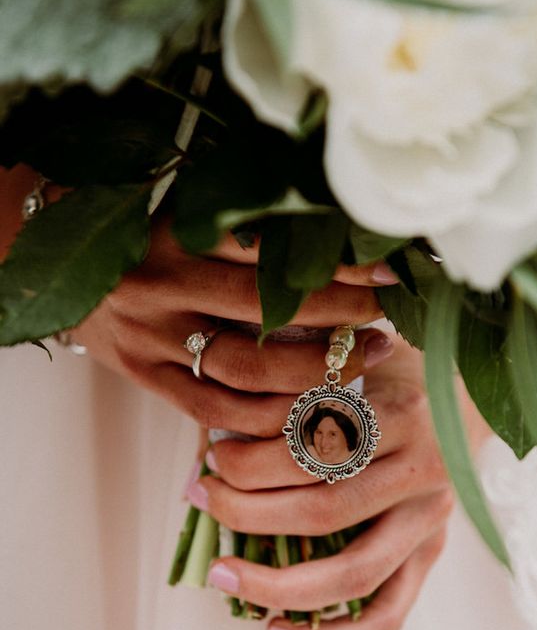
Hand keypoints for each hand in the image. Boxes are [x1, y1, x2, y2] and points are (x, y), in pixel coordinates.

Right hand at [74, 220, 396, 436]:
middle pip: (267, 313)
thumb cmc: (142, 237)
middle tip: (383, 326)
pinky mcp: (145, 375)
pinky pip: (213, 409)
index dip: (336, 268)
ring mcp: (152, 337)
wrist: (54, 268)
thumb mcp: (187, 214)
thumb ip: (249, 225)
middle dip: (337, 322)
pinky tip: (307, 410)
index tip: (389, 274)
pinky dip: (265, 416)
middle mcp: (163, 285)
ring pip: (245, 370)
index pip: (274, 253)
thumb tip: (340, 235)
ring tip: (359, 366)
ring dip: (311, 375)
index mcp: (179, 234)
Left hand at [189, 336, 490, 629]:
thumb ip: (303, 382)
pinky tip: (276, 628)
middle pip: (324, 514)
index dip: (249, 464)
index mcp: (403, 417)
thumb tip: (220, 429)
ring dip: (277, 585)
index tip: (208, 460)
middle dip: (246, 514)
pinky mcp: (432, 553)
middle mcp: (425, 474)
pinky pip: (388, 613)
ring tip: (222, 575)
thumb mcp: (356, 354)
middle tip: (198, 499)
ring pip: (353, 575)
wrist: (471, 390)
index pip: (314, 453)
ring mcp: (432, 522)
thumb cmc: (396, 369)